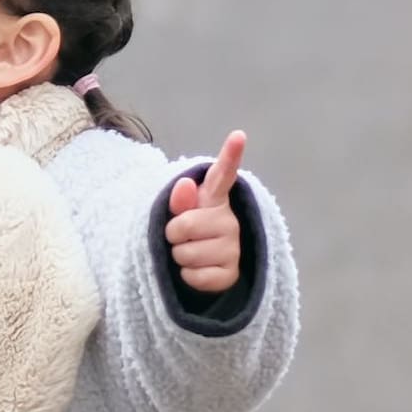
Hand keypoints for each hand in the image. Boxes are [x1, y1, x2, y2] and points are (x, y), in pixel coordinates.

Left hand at [164, 127, 251, 295]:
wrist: (205, 268)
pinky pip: (195, 275)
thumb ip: (179, 200)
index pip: (223, 174)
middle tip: (179, 237)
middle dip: (172, 234)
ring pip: (186, 253)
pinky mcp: (231, 273)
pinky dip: (187, 276)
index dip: (230, 155)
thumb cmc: (189, 233)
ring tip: (189, 253)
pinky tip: (196, 270)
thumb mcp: (180, 213)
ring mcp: (233, 247)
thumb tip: (184, 184)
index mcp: (214, 198)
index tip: (238, 135)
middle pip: (185, 225)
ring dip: (178, 257)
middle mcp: (229, 220)